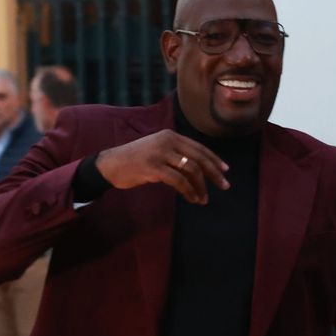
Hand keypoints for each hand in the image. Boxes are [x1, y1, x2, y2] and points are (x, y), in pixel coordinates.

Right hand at [95, 130, 228, 203]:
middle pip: (199, 158)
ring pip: (191, 170)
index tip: (225, 171)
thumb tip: (198, 170)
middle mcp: (167, 141)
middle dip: (214, 173)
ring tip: (203, 199)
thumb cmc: (135, 161)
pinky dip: (188, 191)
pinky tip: (192, 199)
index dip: (214, 159)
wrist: (110, 165)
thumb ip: (176, 156)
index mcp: (170, 135)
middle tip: (225, 186)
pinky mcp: (154, 167)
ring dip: (201, 187)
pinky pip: (179, 181)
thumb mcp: (158, 152)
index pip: (198, 147)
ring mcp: (160, 153)